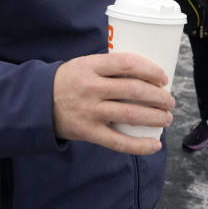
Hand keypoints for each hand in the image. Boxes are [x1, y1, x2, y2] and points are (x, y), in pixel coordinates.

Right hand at [53, 52, 174, 155]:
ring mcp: (90, 111)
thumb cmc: (69, 80)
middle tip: (170, 101)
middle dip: (159, 97)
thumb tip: (146, 74)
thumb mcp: (84, 64)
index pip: (128, 63)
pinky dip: (140, 145)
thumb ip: (109, 67)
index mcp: (91, 66)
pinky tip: (155, 144)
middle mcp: (92, 88)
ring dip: (156, 117)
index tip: (163, 78)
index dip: (151, 70)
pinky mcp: (89, 132)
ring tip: (167, 118)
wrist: (37, 102)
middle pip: (134, 90)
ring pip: (131, 114)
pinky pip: (119, 142)